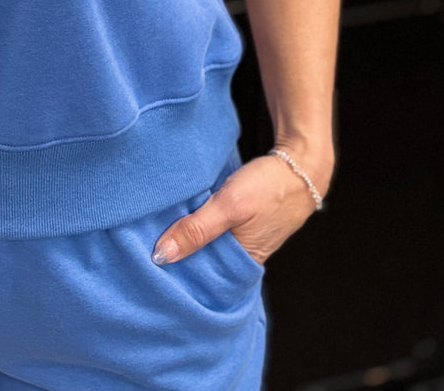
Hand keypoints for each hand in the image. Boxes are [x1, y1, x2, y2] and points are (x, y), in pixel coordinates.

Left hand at [151, 151, 329, 266]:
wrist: (300, 165)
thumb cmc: (268, 187)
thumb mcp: (229, 206)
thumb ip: (197, 230)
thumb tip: (162, 255)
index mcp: (241, 264)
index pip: (200, 278)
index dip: (175, 271)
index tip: (146, 264)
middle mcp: (242, 257)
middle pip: (202, 261)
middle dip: (177, 253)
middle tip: (143, 244)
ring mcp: (243, 239)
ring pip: (207, 243)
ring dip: (187, 235)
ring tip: (155, 229)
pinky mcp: (242, 222)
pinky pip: (214, 229)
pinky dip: (199, 223)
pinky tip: (181, 215)